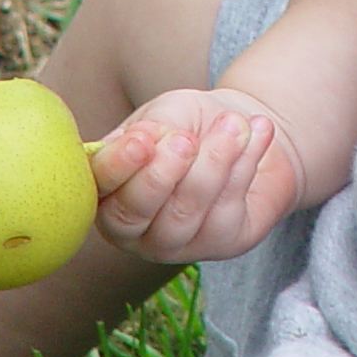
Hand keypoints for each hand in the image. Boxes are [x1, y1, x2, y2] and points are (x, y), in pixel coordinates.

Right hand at [90, 86, 306, 264]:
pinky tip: (258, 133)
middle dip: (161, 175)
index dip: (116, 168)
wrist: (244, 131)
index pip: (97, 187)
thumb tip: (138, 141)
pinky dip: (244, 166)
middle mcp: (132, 226)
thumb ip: (152, 127)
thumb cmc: (192, 123)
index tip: (140, 140)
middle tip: (187, 139)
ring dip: (212, 164)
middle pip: (132, 215)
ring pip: (183, 215)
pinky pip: (224, 214)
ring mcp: (173, 242)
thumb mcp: (169, 112)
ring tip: (234, 124)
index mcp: (108, 189)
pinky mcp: (218, 244)